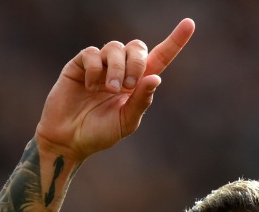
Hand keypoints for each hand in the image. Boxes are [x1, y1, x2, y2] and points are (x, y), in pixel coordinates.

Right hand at [35, 18, 194, 161]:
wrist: (68, 140)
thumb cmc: (99, 134)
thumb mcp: (126, 122)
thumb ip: (141, 101)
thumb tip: (156, 77)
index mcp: (137, 84)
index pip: (160, 57)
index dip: (175, 41)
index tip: (189, 24)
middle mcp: (121, 70)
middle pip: (137, 47)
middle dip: (136, 63)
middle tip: (128, 86)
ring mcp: (100, 65)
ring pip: (115, 47)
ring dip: (116, 68)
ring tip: (108, 90)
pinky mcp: (80, 64)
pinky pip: (92, 54)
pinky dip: (94, 70)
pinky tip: (89, 87)